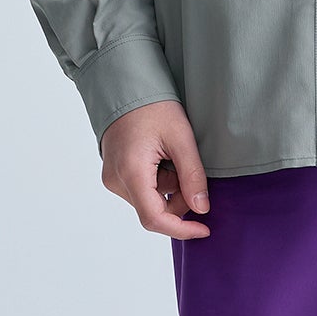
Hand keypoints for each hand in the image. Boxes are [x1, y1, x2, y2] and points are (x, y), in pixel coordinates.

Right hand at [99, 99, 212, 238]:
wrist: (127, 86)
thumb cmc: (153, 106)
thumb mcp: (181, 137)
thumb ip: (192, 175)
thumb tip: (202, 209)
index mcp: (131, 172)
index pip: (154, 219)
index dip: (181, 229)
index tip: (204, 229)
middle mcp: (116, 180)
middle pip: (154, 210)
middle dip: (179, 198)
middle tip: (191, 171)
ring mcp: (113, 178)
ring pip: (149, 201)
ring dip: (169, 188)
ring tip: (174, 155)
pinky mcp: (114, 174)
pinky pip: (141, 190)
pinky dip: (158, 181)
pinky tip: (163, 158)